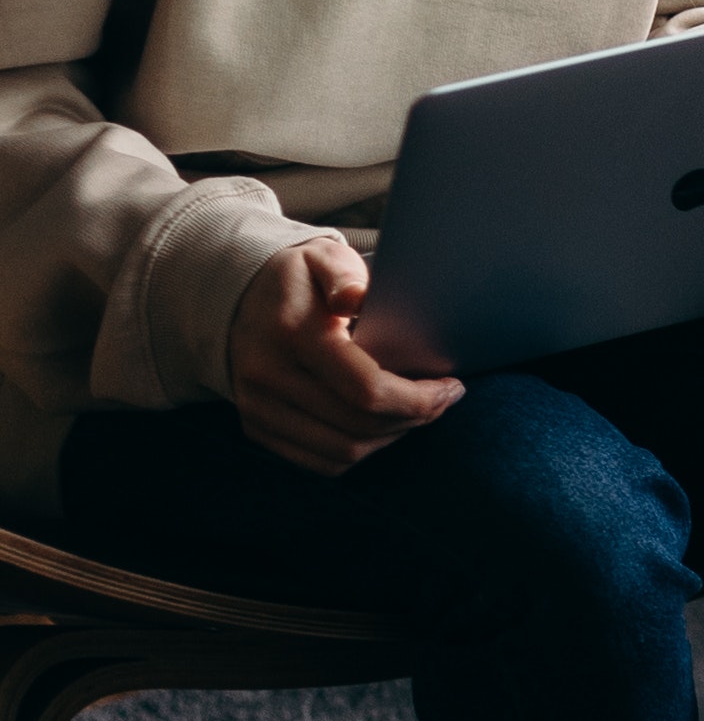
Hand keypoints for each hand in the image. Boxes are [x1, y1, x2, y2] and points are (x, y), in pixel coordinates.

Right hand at [226, 237, 464, 475]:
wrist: (235, 298)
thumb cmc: (297, 278)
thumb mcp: (322, 258)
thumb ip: (345, 276)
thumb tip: (356, 299)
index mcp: (291, 333)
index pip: (367, 389)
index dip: (418, 399)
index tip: (451, 387)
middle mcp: (268, 377)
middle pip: (359, 426)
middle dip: (413, 418)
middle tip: (442, 400)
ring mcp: (257, 408)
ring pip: (342, 452)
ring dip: (390, 438)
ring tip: (415, 413)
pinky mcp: (256, 428)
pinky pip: (319, 462)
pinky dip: (359, 452)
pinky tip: (381, 428)